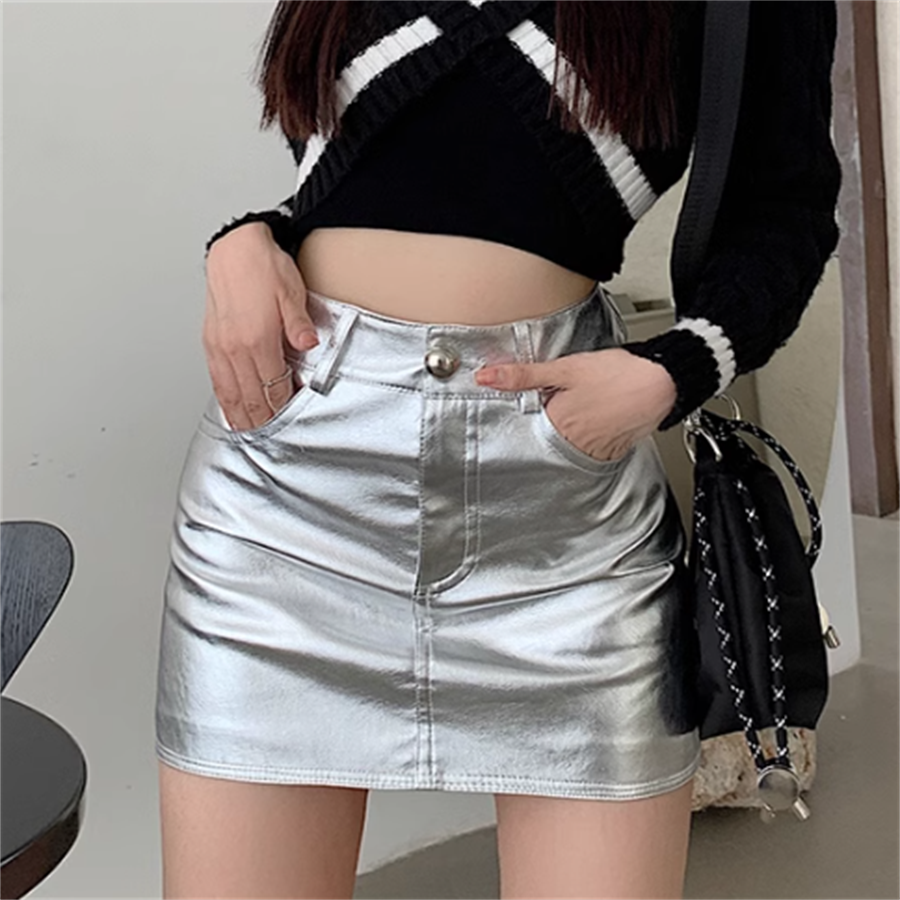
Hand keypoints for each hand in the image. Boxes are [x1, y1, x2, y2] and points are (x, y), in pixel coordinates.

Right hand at [203, 223, 318, 430]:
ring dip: (243, 416)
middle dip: (264, 420)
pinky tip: (231, 412)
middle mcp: (235, 348)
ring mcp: (220, 347)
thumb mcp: (291, 292)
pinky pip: (217, 380)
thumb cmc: (265, 268)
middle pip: (251, 397)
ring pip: (231, 394)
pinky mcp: (211, 343)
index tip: (294, 418)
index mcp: (257, 339)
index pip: (273, 386)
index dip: (284, 405)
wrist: (235, 250)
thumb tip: (310, 344)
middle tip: (275, 438)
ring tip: (252, 434)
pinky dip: (225, 401)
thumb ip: (298, 324)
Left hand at [474, 348, 677, 460]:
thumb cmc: (617, 374)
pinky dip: (586, 435)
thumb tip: (486, 377)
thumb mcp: (563, 368)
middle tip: (563, 400)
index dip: (526, 412)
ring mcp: (592, 450)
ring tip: (583, 406)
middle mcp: (571, 444)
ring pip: (565, 443)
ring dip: (567, 429)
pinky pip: (588, 448)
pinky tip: (595, 416)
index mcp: (555, 424)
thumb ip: (523, 375)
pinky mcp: (609, 452)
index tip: (528, 404)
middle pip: (544, 436)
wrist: (661, 382)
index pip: (524, 426)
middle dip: (547, 420)